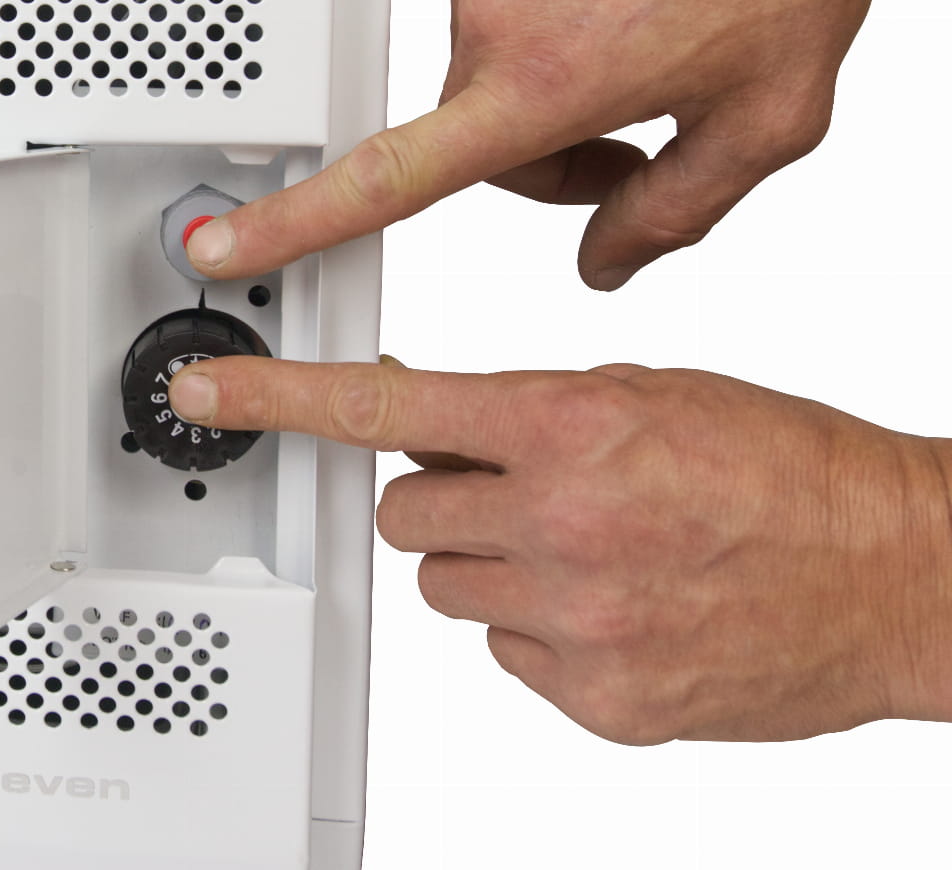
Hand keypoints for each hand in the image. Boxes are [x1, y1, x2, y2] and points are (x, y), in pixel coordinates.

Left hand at [167, 356, 951, 743]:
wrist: (901, 573)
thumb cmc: (791, 468)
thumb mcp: (647, 394)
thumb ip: (522, 409)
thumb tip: (416, 417)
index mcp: (572, 426)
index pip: (380, 408)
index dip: (274, 398)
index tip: (205, 388)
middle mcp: (564, 523)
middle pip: (403, 511)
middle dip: (440, 494)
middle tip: (515, 488)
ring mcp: (581, 621)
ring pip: (446, 586)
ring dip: (488, 562)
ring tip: (584, 547)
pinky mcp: (601, 699)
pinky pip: (506, 653)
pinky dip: (539, 629)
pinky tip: (614, 604)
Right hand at [189, 0, 941, 289]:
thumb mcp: (770, 115)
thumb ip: (676, 212)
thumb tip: (608, 263)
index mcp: (545, 81)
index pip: (387, 175)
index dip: (292, 222)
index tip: (218, 244)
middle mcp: (489, 15)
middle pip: (471, 131)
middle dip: (542, 147)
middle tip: (634, 128)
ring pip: (478, 54)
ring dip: (540, 63)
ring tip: (635, 19)